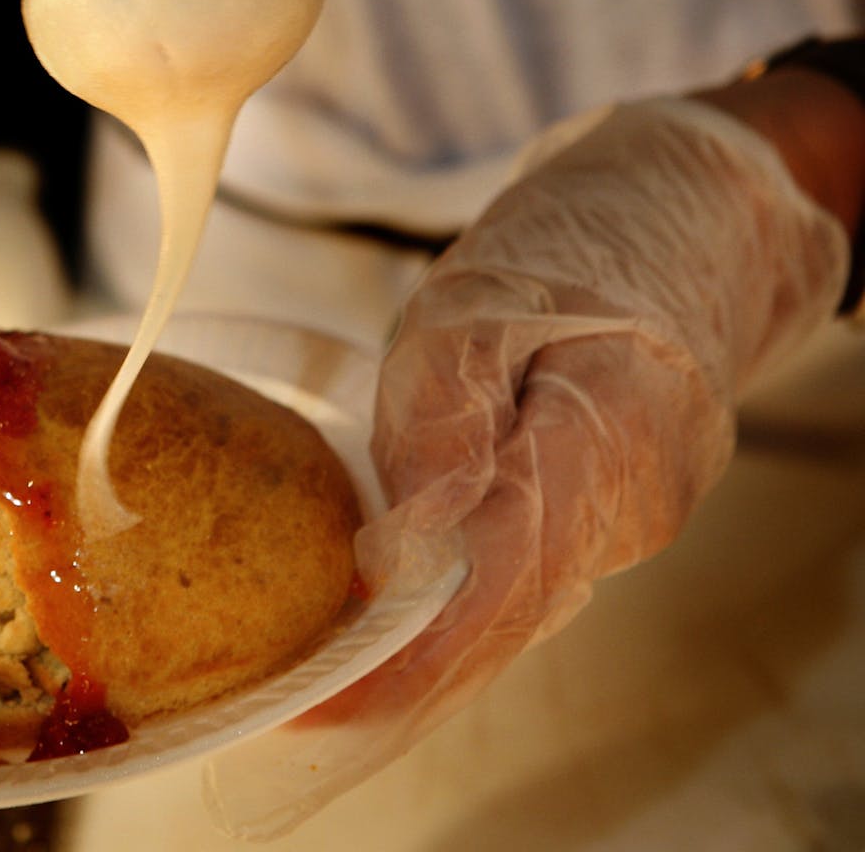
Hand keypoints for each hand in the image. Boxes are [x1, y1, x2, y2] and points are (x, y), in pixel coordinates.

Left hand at [202, 94, 852, 838]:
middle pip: (509, 619)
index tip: (339, 696)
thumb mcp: (471, 320)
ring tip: (336, 677)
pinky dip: (462, 613)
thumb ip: (442, 429)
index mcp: (601, 441)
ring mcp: (631, 525)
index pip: (503, 581)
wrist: (658, 259)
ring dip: (431, 650)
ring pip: (518, 611)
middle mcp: (629, 506)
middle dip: (409, 676)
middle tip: (311, 709)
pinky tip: (397, 624)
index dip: (419, 654)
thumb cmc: (551, 278)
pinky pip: (529, 586)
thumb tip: (399, 552)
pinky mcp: (612, 528)